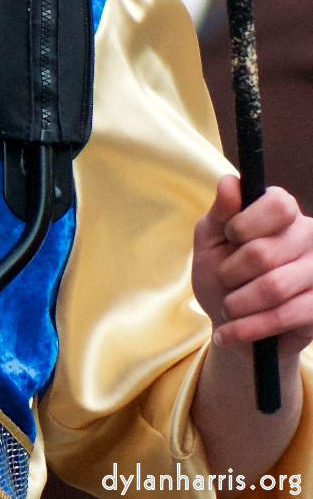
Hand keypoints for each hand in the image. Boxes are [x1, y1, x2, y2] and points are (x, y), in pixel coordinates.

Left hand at [192, 175, 312, 354]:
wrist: (233, 323)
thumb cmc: (221, 272)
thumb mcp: (211, 240)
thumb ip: (221, 212)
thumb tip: (229, 181)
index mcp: (282, 213)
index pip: (278, 204)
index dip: (245, 224)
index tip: (229, 236)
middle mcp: (308, 238)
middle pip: (264, 252)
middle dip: (231, 272)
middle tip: (225, 280)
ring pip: (273, 287)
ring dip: (237, 303)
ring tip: (227, 308)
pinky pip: (284, 316)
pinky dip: (247, 328)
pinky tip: (228, 333)